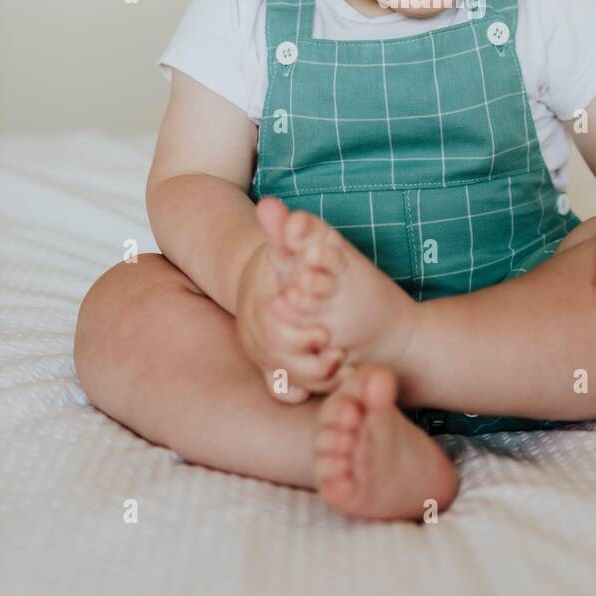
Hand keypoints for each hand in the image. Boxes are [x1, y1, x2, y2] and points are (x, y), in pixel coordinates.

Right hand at [235, 232, 344, 401]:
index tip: (326, 334)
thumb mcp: (295, 246)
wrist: (289, 282)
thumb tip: (270, 204)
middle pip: (278, 359)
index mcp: (260, 300)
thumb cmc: (298, 262)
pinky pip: (283, 392)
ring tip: (341, 366)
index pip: (273, 328)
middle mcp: (255, 329)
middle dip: (310, 361)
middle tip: (338, 354)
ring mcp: (261, 352)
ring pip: (282, 379)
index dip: (300, 334)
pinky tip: (330, 380)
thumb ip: (287, 230)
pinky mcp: (273, 372)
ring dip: (315, 378)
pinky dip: (304, 392)